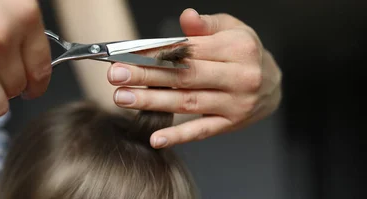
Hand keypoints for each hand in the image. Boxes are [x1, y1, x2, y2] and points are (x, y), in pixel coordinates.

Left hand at [107, 8, 281, 147]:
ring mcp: (236, 103)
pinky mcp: (230, 123)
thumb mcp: (231, 29)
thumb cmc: (245, 53)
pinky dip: (178, 136)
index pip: (190, 51)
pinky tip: (156, 138)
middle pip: (184, 76)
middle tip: (117, 76)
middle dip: (146, 76)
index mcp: (237, 48)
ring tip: (123, 98)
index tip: (128, 55)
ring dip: (152, 102)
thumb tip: (186, 17)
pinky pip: (201, 131)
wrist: (274, 84)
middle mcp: (240, 76)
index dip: (156, 53)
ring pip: (187, 103)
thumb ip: (205, 25)